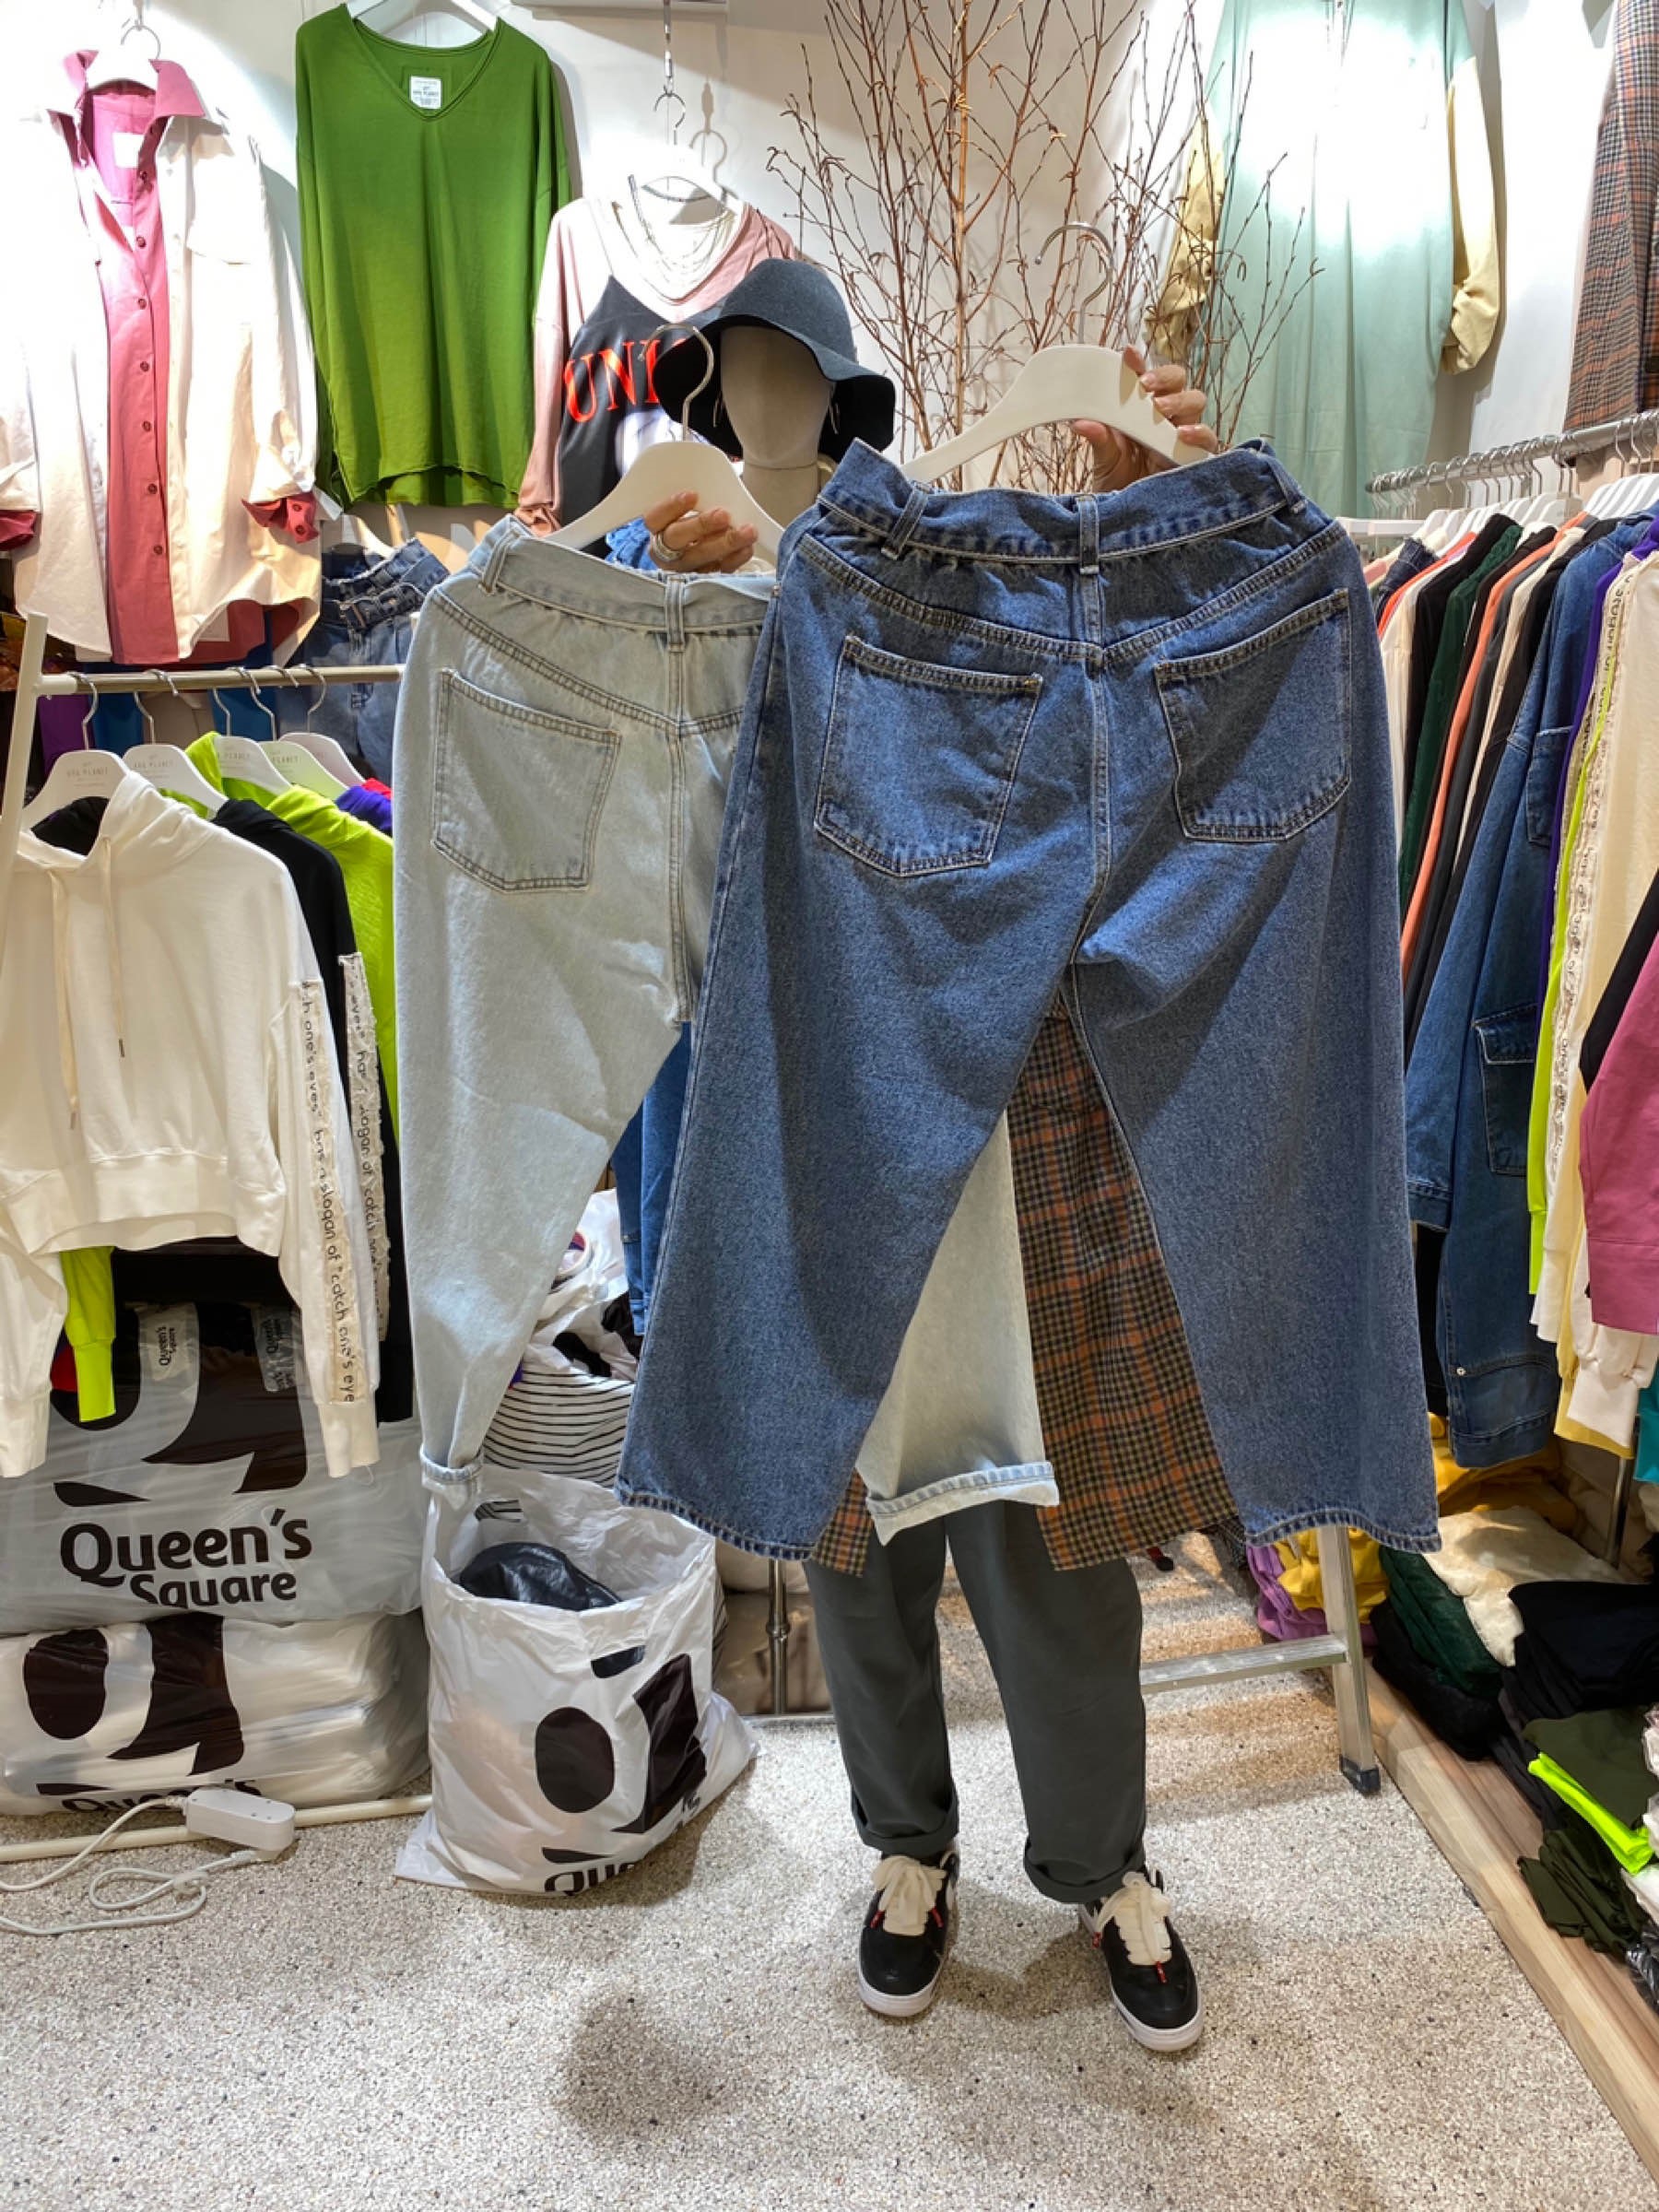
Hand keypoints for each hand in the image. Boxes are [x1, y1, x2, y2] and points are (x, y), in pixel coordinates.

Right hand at [644, 492, 757, 573]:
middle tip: (723, 515)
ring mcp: (684, 568)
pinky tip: (747, 547)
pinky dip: (735, 558)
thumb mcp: (685, 511)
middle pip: (677, 538)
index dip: (672, 506)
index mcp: (656, 529)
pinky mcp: (704, 580)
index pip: (655, 518)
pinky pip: (719, 570)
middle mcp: (665, 551)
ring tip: (747, 531)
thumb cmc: (688, 524)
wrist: (691, 555)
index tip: (693, 495)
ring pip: (701, 557)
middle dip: (702, 525)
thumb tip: (720, 484)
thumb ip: (695, 502)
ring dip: (726, 543)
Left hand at [1075, 347, 1218, 493]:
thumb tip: (1080, 422)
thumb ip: (1099, 439)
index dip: (1139, 362)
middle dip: (1165, 377)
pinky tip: (1183, 435)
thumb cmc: (1117, 482)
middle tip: (1146, 386)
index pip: (1146, 377)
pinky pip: (1207, 439)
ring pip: (1195, 401)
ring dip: (1179, 401)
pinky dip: (1199, 433)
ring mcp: (1182, 434)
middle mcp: (1165, 417)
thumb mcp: (1104, 459)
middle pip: (1177, 381)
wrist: (1126, 518)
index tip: (1127, 354)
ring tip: (1160, 410)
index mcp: (1141, 409)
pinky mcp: (1194, 457)